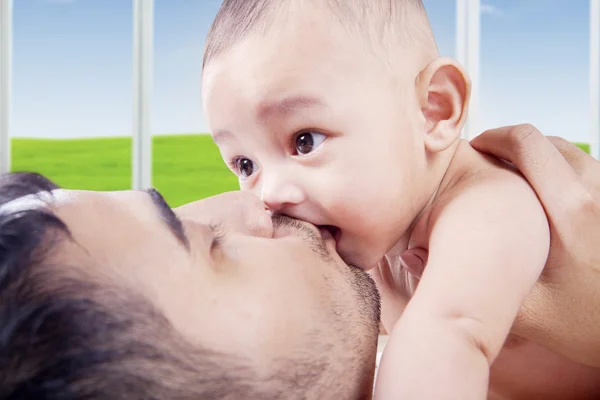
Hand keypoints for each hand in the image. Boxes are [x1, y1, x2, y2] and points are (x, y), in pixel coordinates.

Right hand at [403, 124, 599, 366]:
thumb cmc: (592, 326)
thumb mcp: (530, 313)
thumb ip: (474, 283)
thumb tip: (413, 256)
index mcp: (571, 209)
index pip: (527, 142)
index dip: (494, 137)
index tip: (474, 149)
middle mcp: (598, 192)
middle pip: (549, 141)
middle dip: (513, 145)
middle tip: (488, 165)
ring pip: (572, 154)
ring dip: (540, 158)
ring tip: (515, 182)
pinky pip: (589, 172)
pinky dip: (563, 172)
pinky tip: (547, 201)